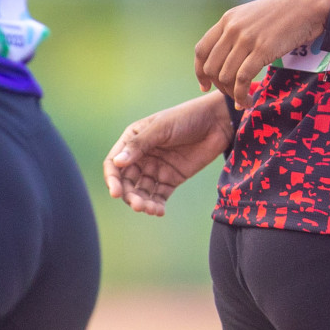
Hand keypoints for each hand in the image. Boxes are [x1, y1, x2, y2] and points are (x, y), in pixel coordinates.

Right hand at [104, 92, 234, 216]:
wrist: (217, 122)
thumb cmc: (187, 118)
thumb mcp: (161, 128)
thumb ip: (139, 145)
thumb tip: (117, 163)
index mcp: (133, 140)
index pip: (114, 164)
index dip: (113, 179)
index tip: (116, 193)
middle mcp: (141, 156)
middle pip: (127, 181)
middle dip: (130, 195)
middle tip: (138, 205)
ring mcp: (156, 168)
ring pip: (142, 191)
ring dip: (143, 202)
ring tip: (150, 210)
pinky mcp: (172, 179)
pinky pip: (159, 195)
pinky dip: (157, 205)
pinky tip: (159, 211)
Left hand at [195, 0, 329, 107]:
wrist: (308, 3)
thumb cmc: (285, 12)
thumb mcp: (253, 16)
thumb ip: (237, 32)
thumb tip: (229, 58)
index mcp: (227, 19)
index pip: (201, 50)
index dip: (199, 72)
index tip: (205, 86)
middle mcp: (232, 29)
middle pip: (211, 67)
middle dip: (218, 87)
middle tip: (231, 95)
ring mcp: (246, 39)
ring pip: (225, 76)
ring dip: (231, 95)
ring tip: (242, 100)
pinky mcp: (262, 50)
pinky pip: (242, 79)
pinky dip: (241, 96)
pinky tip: (249, 101)